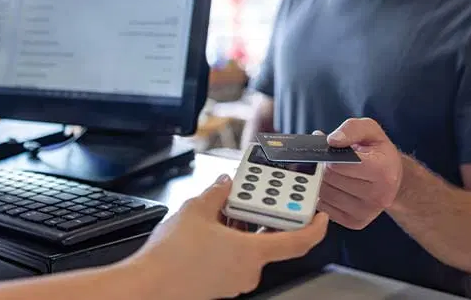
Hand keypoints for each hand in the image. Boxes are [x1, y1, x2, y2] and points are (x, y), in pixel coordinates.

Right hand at [128, 174, 329, 299]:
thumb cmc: (172, 258)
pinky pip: (235, 259)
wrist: (148, 287)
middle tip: (257, 195)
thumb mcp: (196, 211)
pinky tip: (213, 227)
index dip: (316, 227)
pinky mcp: (220, 285)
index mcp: (253, 253)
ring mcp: (234, 281)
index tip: (322, 214)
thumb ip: (217, 193)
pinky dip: (232, 241)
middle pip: (270, 239)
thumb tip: (225, 184)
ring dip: (244, 227)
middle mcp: (249, 271)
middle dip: (264, 215)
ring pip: (250, 249)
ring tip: (226, 206)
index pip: (299, 241)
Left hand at [316, 118, 402, 229]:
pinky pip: (325, 207)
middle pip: (330, 179)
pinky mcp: (356, 222)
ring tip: (331, 172)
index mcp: (383, 171)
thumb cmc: (379, 152)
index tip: (329, 150)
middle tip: (327, 160)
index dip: (329, 155)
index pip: (340, 164)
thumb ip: (351, 129)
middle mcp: (378, 196)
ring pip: (324, 194)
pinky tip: (333, 186)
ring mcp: (367, 212)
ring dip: (320, 181)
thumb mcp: (370, 130)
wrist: (391, 177)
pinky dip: (322, 195)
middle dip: (322, 167)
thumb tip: (331, 141)